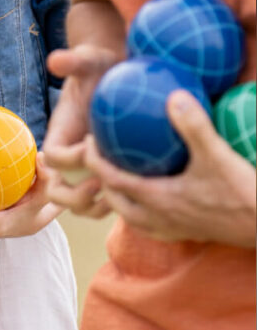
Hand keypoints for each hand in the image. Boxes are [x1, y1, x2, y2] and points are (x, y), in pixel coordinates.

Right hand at [41, 44, 121, 217]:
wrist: (114, 76)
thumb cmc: (100, 66)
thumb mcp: (89, 60)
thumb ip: (73, 60)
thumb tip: (55, 60)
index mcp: (60, 136)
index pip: (56, 158)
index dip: (71, 158)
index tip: (93, 144)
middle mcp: (69, 158)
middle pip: (57, 191)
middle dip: (75, 197)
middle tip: (102, 185)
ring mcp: (86, 171)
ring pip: (80, 205)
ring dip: (94, 209)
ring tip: (120, 196)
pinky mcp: (106, 176)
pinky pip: (105, 200)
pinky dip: (117, 204)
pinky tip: (140, 194)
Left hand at [82, 89, 256, 246]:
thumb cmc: (242, 193)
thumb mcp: (217, 155)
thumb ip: (194, 126)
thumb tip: (173, 95)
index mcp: (156, 199)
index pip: (110, 179)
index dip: (94, 160)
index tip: (89, 139)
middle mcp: (156, 218)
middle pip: (112, 200)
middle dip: (100, 178)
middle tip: (100, 154)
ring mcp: (170, 230)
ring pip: (128, 216)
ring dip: (118, 196)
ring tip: (119, 173)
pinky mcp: (184, 234)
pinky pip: (148, 224)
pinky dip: (139, 209)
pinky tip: (149, 194)